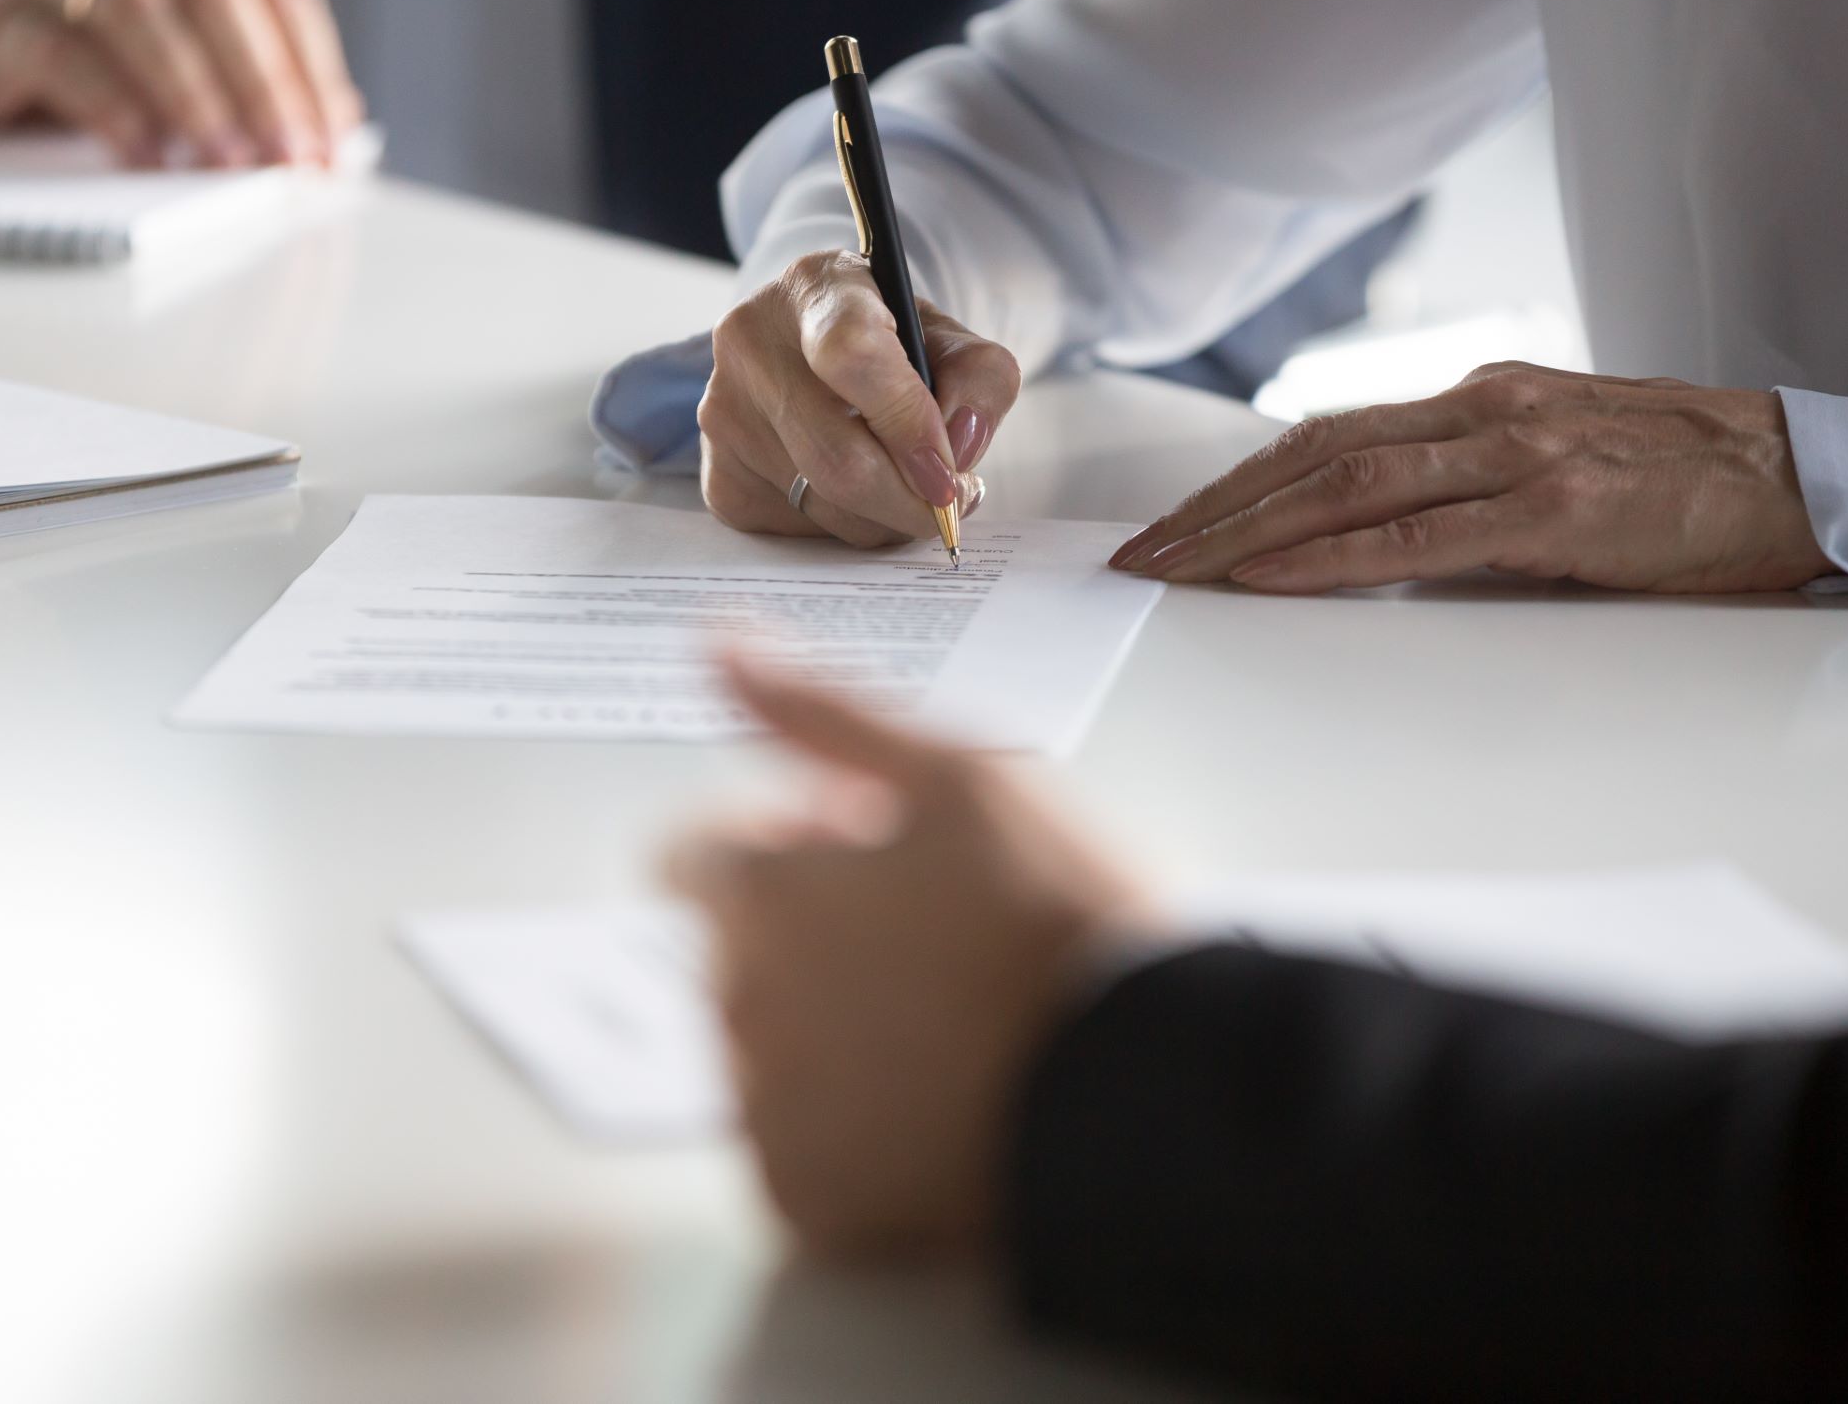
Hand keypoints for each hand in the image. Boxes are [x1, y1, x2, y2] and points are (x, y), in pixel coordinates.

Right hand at [0, 0, 365, 170]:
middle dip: (263, 85)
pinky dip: (113, 107)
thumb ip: (257, 75)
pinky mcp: (7, 21)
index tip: (330, 147)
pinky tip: (142, 155)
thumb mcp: (181, 58)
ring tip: (223, 163)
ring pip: (143, 17)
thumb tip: (340, 125)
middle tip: (285, 161)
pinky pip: (65, 54)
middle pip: (218, 0)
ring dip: (195, 96)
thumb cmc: (90, 56)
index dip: (311, 73)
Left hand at [664, 653, 1160, 1255]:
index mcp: (762, 898)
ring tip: (951, 1019)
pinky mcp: (811, 1205)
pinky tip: (942, 1098)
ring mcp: (771, 1116)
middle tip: (934, 932)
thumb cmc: (1065, 919)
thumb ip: (819, 713)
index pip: (695, 853)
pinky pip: (800, 1148)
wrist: (1153, 1092)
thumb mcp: (959, 776)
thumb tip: (718, 643)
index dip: (785, 841)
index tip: (871, 849)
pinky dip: (850, 1125)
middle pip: (734, 950)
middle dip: (806, 931)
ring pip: (764, 1048)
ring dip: (825, 1024)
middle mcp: (740, 1009)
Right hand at [699, 250, 1019, 546]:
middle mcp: (750, 341)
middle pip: (839, 459)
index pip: (852, 355)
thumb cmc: (888, 344)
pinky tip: (856, 493)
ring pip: (827, 509)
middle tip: (951, 502)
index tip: (948, 475)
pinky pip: (802, 534)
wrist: (810, 353)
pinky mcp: (718, 477)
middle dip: (911, 501)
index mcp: (815, 286)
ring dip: (886, 518)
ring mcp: (724, 413)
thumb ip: (981, 380)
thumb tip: (957, 450)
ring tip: (905, 485)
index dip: (907, 425)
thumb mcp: (948, 338)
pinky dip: (849, 527)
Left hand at [1109, 361, 1837, 594]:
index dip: (1238, 482)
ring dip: (1246, 534)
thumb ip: (1470, 487)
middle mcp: (1482, 412)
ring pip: (1344, 486)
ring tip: (1176, 572)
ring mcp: (1516, 454)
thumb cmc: (1684, 483)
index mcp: (1479, 399)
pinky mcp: (1554, 511)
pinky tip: (1271, 581)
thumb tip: (1372, 538)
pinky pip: (1416, 534)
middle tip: (1140, 556)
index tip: (1173, 526)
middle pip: (1311, 455)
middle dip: (1213, 510)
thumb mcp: (1559, 465)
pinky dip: (1331, 557)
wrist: (1803, 476)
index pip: (1327, 435)